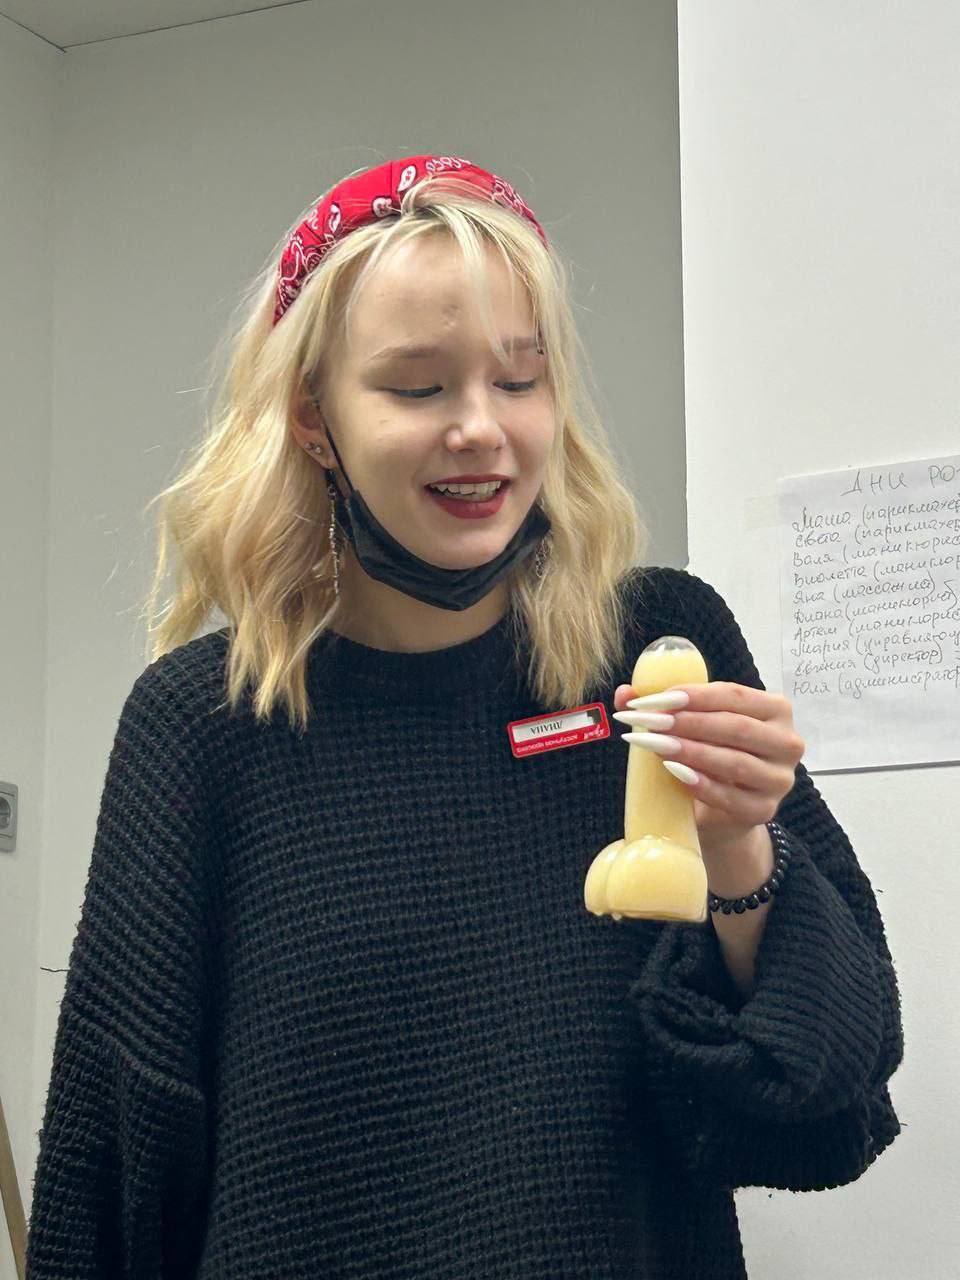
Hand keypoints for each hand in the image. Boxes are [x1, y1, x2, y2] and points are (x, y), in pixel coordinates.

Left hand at [612, 681, 805, 851]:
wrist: (722, 810)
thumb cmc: (711, 755)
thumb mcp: (692, 726)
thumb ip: (662, 706)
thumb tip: (623, 692)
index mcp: (775, 709)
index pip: (734, 695)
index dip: (693, 695)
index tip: (655, 699)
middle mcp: (787, 742)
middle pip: (735, 727)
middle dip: (687, 722)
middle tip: (647, 721)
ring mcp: (779, 779)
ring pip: (734, 762)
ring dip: (690, 751)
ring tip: (653, 744)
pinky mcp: (764, 810)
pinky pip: (730, 797)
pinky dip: (700, 783)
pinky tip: (674, 772)